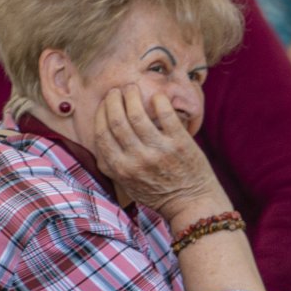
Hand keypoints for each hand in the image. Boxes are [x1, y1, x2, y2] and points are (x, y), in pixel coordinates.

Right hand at [92, 86, 224, 225]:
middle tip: (117, 90)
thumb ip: (111, 164)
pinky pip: (166, 116)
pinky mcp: (180, 144)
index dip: (101, 114)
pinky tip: (157, 96)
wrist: (192, 203)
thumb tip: (99, 138)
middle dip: (114, 101)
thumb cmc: (158, 193)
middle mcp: (137, 159)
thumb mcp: (126, 184)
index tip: (105, 102)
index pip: (102, 134)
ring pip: (138, 116)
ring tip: (132, 87)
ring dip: (132, 97)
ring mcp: (159, 151)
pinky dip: (159, 102)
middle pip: (117, 121)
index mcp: (120, 169)